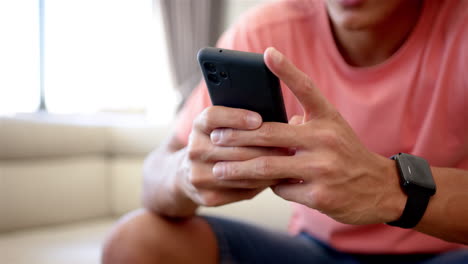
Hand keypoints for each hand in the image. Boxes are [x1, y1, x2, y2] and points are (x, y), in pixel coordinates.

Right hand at [178, 105, 289, 206]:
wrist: (189, 175)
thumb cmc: (219, 144)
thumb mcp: (221, 127)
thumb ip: (243, 122)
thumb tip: (285, 120)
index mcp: (198, 127)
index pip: (213, 117)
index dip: (236, 117)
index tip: (258, 119)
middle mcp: (194, 150)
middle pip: (233, 147)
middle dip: (265, 146)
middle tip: (290, 144)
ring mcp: (198, 176)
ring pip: (241, 171)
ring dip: (269, 167)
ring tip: (289, 162)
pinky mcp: (207, 197)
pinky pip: (242, 189)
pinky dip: (263, 183)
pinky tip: (278, 178)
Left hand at [209, 48, 405, 224]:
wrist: (378, 188)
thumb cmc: (346, 154)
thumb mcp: (332, 130)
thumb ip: (303, 123)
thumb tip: (267, 125)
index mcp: (328, 119)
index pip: (306, 88)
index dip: (286, 70)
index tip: (267, 54)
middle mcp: (325, 139)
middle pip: (270, 134)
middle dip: (237, 137)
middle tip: (216, 138)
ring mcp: (322, 168)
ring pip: (268, 166)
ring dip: (239, 169)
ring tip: (219, 170)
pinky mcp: (319, 195)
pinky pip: (281, 189)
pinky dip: (270, 186)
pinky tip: (268, 185)